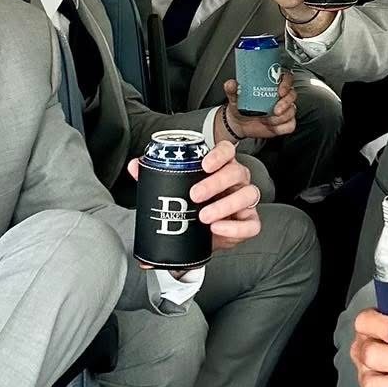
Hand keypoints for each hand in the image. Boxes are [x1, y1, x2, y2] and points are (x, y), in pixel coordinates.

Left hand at [125, 141, 260, 259]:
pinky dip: (236, 227)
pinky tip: (217, 229)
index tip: (204, 164)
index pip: (227, 151)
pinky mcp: (249, 222)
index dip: (219, 155)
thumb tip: (135, 166)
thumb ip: (155, 176)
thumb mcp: (175, 190)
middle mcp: (236, 181)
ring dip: (225, 205)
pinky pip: (252, 224)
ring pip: (248, 195)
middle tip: (194, 195)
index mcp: (220, 167)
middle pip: (236, 172)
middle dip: (216, 183)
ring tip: (204, 217)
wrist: (202, 235)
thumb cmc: (193, 205)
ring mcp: (245, 201)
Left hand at [220, 72, 297, 140]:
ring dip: (281, 117)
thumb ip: (232, 89)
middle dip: (286, 103)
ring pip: (292, 111)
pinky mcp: (283, 123)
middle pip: (292, 94)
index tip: (280, 91)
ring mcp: (283, 110)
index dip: (286, 83)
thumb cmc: (240, 106)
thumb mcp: (235, 96)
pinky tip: (272, 126)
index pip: (286, 78)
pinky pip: (290, 125)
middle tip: (275, 110)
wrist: (238, 124)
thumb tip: (231, 84)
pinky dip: (282, 127)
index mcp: (271, 85)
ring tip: (268, 120)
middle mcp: (279, 96)